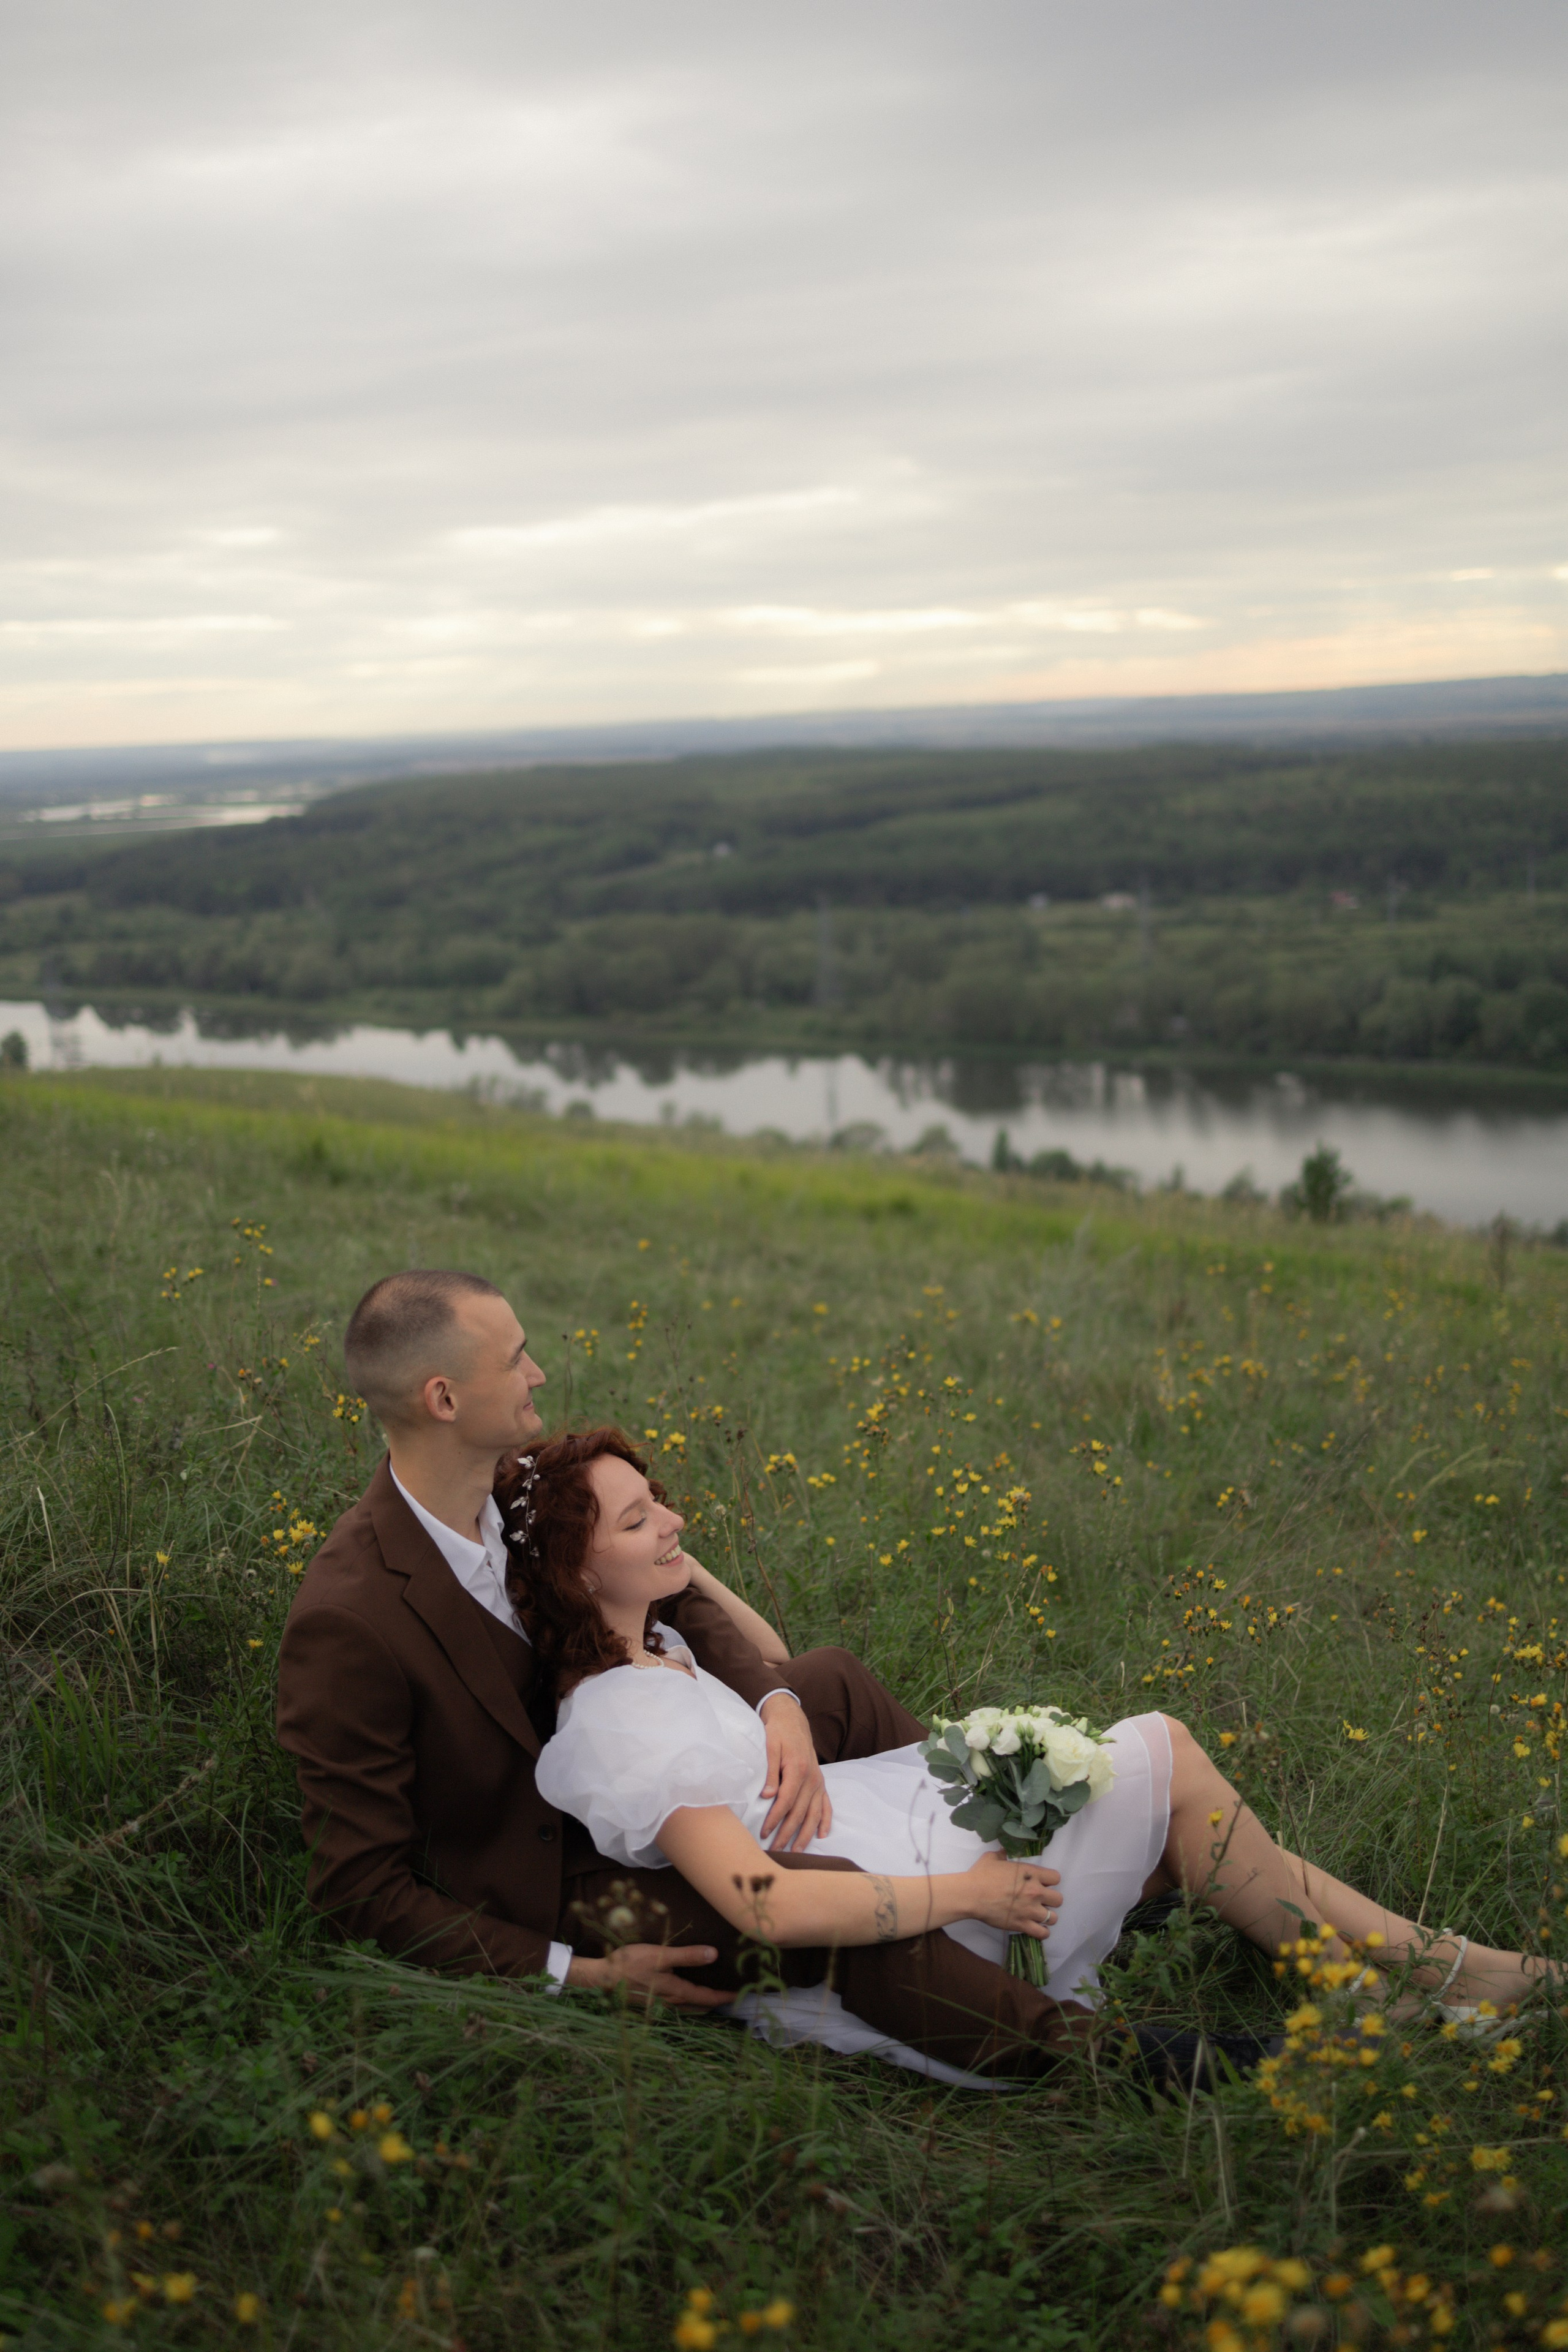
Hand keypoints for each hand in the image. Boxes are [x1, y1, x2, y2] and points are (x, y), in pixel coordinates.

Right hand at [565, 1942, 733, 2008]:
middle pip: (698, 2006)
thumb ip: (687, 1956)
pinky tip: (685, 1995)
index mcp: (674, 1991)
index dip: (723, 1996)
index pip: (705, 1996)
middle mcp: (669, 2002)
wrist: (601, 1978)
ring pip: (687, 2008)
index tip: (738, 1995)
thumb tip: (714, 1955)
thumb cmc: (629, 1963)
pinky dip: (687, 2003)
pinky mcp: (650, 2002)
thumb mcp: (660, 1955)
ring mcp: (658, 2004)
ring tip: (713, 1997)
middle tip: (729, 1997)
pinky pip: (676, 2005)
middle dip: (715, 2002)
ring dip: (701, 2004)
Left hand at [758, 1692, 831, 1850]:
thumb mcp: (769, 1746)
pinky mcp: (821, 1783)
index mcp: (798, 1768)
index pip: (786, 1801)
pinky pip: (826, 1805)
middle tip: (775, 1850)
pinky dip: (825, 1821)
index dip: (775, 1818)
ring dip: (805, 1834)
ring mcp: (818, 1782)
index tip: (764, 1832)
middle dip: (787, 1833)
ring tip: (796, 1851)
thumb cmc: (777, 1733)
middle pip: (800, 1812)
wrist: (792, 1720)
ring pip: (814, 1814)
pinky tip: (822, 1835)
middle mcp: (812, 1778)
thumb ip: (770, 1771)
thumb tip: (767, 1796)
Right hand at [962, 1853, 1062, 1938]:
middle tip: (1040, 1900)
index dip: (1050, 1881)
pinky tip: (1036, 1928)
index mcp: (1031, 1873)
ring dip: (1047, 1917)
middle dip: (1051, 1900)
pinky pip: (1043, 1933)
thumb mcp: (992, 1858)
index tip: (1042, 1883)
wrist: (972, 1894)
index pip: (1056, 1878)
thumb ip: (1002, 1854)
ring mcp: (1030, 1910)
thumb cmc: (981, 1874)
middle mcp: (1035, 1892)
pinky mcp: (1023, 1925)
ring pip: (1054, 1918)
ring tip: (1038, 1915)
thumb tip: (1004, 1850)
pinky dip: (1042, 1932)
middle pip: (1059, 1899)